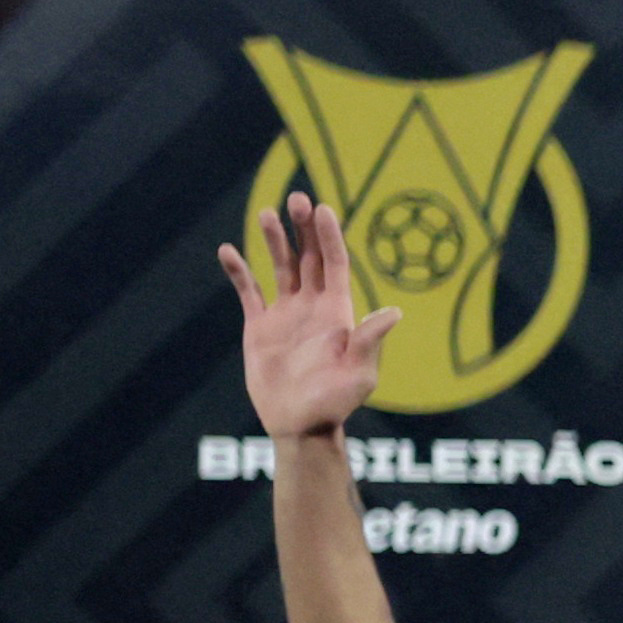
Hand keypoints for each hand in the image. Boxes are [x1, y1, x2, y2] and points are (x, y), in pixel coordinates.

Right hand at [222, 188, 397, 442]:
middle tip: (297, 197)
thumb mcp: (358, 374)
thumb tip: (394, 313)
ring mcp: (286, 315)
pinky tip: (228, 250)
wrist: (300, 425)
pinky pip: (249, 291)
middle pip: (308, 257)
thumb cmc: (335, 403)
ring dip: (274, 240)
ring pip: (280, 267)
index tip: (323, 209)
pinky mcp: (260, 327)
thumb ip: (369, 342)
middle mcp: (313, 307)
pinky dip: (239, 271)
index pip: (335, 264)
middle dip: (304, 228)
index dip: (329, 237)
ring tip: (267, 213)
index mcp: (338, 312)